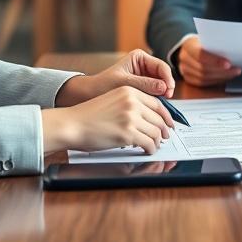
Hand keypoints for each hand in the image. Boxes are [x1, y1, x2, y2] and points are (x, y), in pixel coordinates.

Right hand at [42, 86, 174, 153]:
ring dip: (158, 141)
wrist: (73, 124)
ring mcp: (131, 117)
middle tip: (165, 137)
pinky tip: (148, 150)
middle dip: (164, 130)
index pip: (157, 104)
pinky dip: (151, 148)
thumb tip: (149, 117)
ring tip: (155, 145)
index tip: (169, 123)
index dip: (166, 116)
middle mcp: (132, 102)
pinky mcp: (128, 133)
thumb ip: (131, 105)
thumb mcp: (113, 100)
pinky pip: (149, 143)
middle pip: (159, 118)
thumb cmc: (89, 116)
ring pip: (156, 131)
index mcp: (130, 91)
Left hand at [55, 49, 174, 106]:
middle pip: (163, 76)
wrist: (89, 95)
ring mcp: (144, 78)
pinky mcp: (142, 90)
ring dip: (162, 96)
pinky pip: (154, 94)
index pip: (161, 66)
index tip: (168, 90)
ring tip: (162, 107)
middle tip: (167, 99)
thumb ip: (145, 84)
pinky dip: (156, 101)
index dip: (168, 78)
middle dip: (167, 88)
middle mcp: (144, 66)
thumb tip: (164, 87)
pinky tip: (155, 109)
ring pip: (160, 86)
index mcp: (139, 58)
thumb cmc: (102, 85)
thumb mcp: (124, 83)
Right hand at [178, 36, 240, 86]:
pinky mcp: (188, 78)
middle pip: (203, 68)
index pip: (201, 55)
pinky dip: (216, 81)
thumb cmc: (202, 41)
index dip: (215, 61)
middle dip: (222, 71)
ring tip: (233, 73)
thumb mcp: (207, 37)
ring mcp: (184, 69)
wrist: (190, 46)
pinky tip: (225, 77)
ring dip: (221, 76)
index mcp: (188, 45)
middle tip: (236, 69)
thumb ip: (216, 43)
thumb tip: (234, 50)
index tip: (228, 64)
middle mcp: (184, 58)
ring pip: (204, 77)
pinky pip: (203, 83)